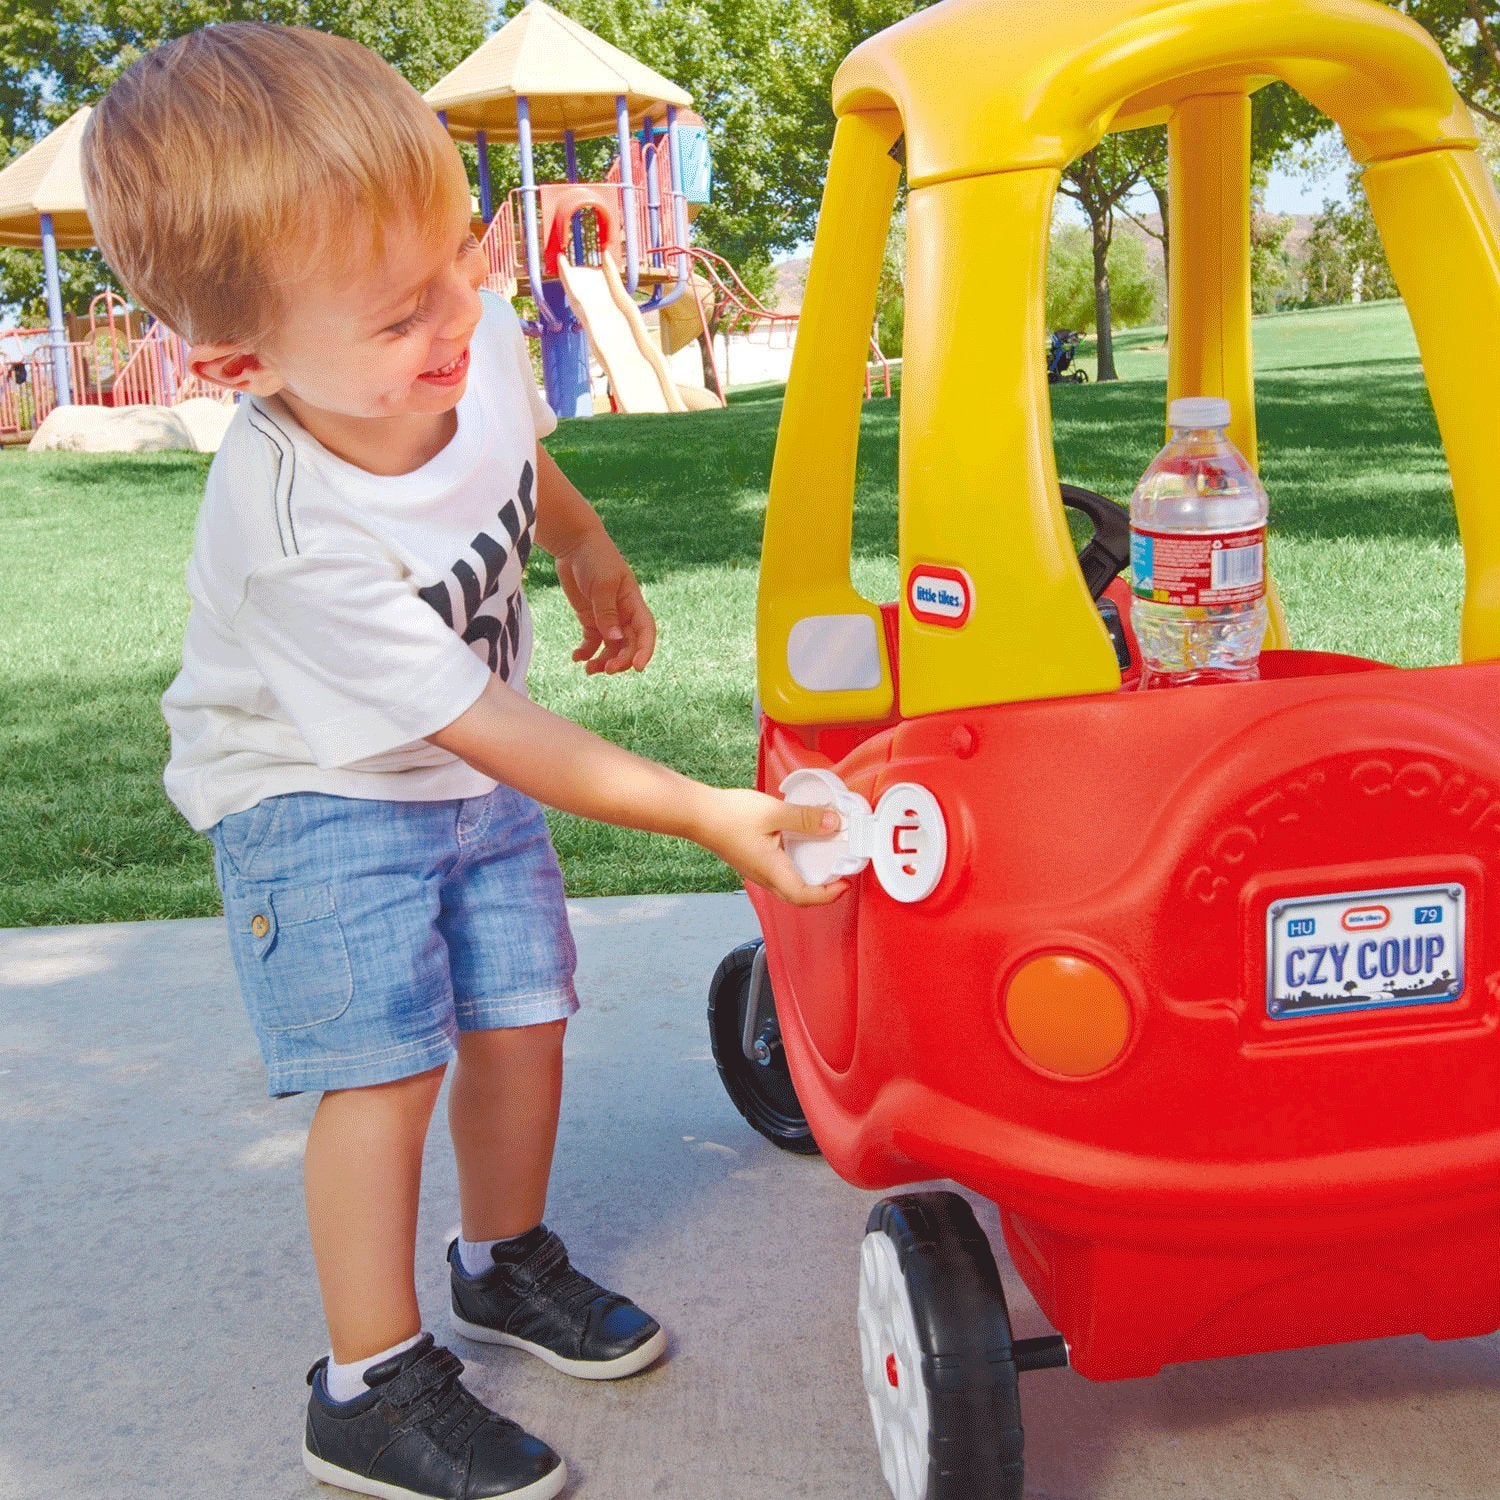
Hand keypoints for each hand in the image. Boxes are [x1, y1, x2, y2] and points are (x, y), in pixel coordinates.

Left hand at [554, 528, 656, 674]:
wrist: (574, 543)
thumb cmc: (595, 558)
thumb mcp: (603, 584)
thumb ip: (607, 613)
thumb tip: (615, 640)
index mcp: (633, 603)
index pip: (646, 631)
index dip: (645, 651)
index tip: (638, 667)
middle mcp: (623, 614)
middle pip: (629, 645)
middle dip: (621, 660)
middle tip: (607, 670)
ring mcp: (606, 618)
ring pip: (611, 648)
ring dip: (603, 661)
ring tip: (589, 670)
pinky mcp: (590, 618)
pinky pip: (591, 642)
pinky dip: (586, 652)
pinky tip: (577, 658)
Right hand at [694, 788, 851, 907]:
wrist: (697, 813)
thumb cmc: (729, 815)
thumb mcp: (773, 812)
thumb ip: (805, 818)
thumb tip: (834, 823)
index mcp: (771, 870)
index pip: (804, 897)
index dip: (828, 895)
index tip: (845, 882)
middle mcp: (763, 876)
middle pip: (798, 896)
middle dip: (822, 890)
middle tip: (839, 874)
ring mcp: (756, 870)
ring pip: (788, 884)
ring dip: (809, 878)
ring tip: (825, 858)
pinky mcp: (752, 861)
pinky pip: (779, 872)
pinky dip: (796, 865)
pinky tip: (800, 844)